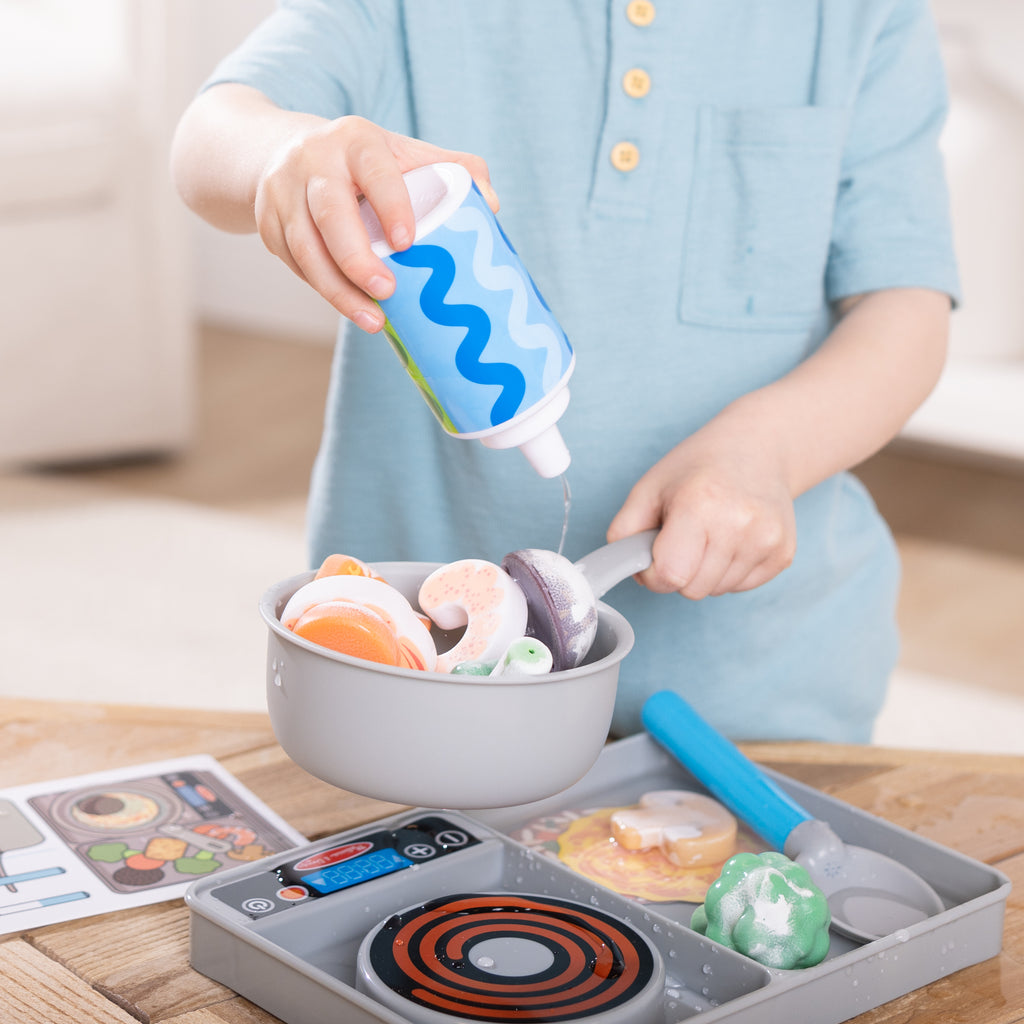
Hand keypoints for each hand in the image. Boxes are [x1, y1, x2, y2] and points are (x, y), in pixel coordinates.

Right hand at [254, 115, 496, 331]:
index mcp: (354, 140)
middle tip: (387, 293)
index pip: (373, 170)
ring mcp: (282, 193)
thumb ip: (453, 169)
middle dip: (356, 258)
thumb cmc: (362, 162)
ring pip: (305, 247)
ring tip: (372, 319)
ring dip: (337, 289)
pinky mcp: (268, 224)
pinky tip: (350, 307)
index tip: (407, 242)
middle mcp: (312, 161)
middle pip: (330, 213)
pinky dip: (323, 289)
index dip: (390, 204)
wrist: (283, 151)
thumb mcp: (403, 153)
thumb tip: (491, 206)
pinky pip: (296, 265)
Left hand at [606, 408, 796, 598]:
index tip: (653, 552)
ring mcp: (767, 540)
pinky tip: (731, 539)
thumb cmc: (698, 467)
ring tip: (710, 534)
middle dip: (678, 572)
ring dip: (703, 572)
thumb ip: (624, 531)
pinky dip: (728, 571)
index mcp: (700, 505)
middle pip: (692, 590)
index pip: (670, 575)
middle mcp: (740, 525)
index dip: (653, 572)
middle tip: (683, 538)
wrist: (758, 447)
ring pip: (715, 591)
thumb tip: (622, 567)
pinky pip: (740, 587)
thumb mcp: (648, 488)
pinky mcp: (783, 554)